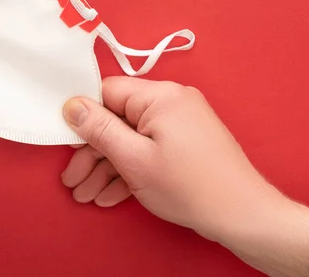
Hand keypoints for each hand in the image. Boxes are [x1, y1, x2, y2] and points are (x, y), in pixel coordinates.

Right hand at [61, 77, 281, 239]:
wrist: (242, 216)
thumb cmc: (191, 187)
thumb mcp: (134, 159)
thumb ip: (99, 129)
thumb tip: (72, 106)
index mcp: (159, 97)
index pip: (107, 93)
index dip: (82, 117)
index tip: (66, 142)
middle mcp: (170, 103)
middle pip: (117, 120)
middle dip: (92, 154)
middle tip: (74, 181)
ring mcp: (179, 124)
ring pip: (130, 139)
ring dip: (107, 168)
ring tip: (87, 195)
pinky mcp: (184, 143)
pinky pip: (148, 149)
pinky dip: (130, 170)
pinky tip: (110, 194)